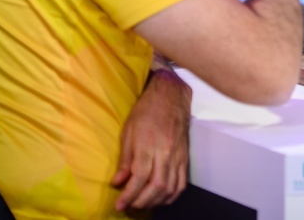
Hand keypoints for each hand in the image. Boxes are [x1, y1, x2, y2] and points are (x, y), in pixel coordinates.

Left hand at [111, 67, 192, 210]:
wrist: (171, 98)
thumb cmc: (146, 112)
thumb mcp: (128, 132)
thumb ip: (125, 159)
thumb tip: (118, 182)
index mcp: (148, 146)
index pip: (140, 178)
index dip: (129, 195)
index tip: (119, 205)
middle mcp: (165, 153)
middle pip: (156, 186)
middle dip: (141, 201)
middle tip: (129, 205)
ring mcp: (177, 156)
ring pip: (170, 187)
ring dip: (156, 201)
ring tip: (143, 203)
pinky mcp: (185, 158)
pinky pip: (181, 182)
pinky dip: (171, 195)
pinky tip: (161, 198)